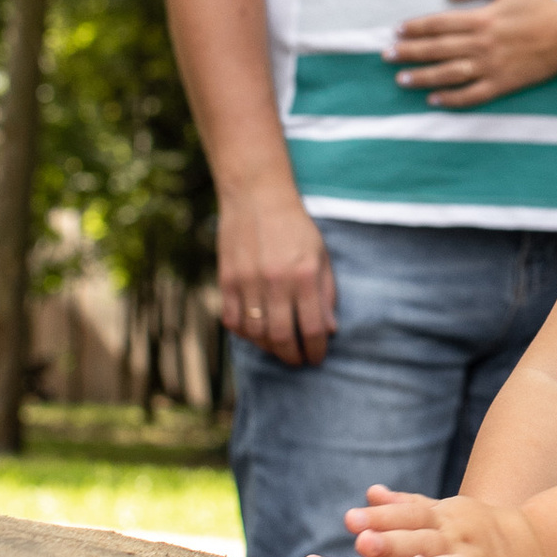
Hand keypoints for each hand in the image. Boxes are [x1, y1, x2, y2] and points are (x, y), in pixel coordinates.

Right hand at [216, 184, 336, 364]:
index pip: (313, 328)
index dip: (316, 350)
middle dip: (293, 356)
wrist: (256, 195)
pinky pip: (232, 320)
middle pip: (282, 338)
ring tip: (278, 347)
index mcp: (304, 274)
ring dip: (269, 348)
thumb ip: (326, 293)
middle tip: (298, 360)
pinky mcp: (226, 279)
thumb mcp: (320, 255)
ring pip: (256, 334)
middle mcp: (275, 281)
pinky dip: (244, 333)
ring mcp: (247, 281)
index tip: (316, 357)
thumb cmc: (295, 226)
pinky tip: (255, 332)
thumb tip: (330, 329)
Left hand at [303, 487, 551, 556]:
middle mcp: (457, 542)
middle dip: (394, 541)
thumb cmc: (475, 533)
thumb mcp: (445, 514)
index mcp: (442, 520)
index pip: (408, 515)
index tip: (349, 520)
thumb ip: (406, 507)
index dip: (380, 517)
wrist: (537, 549)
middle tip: (363, 541)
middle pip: (423, 539)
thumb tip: (371, 493)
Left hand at [393, 0, 556, 107]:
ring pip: (447, 74)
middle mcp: (481, 44)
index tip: (396, 31)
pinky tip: (433, 99)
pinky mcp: (502, 84)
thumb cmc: (539, 6)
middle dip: (408, 53)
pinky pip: (471, 95)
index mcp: (480, 19)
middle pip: (436, 50)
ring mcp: (490, 67)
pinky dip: (450, 99)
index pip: (437, 24)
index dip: (414, 28)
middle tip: (387, 56)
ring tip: (401, 79)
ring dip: (422, 77)